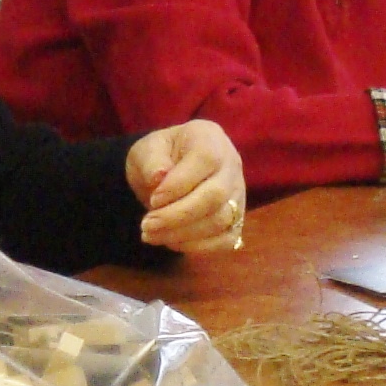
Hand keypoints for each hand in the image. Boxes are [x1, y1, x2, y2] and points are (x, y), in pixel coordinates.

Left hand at [127, 120, 247, 251]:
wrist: (168, 171)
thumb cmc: (160, 156)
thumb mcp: (147, 150)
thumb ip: (151, 161)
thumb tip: (159, 177)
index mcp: (210, 138)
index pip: (205, 160)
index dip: (178, 185)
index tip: (153, 199)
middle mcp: (232, 165)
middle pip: (216, 196)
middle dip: (178, 215)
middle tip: (147, 225)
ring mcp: (238, 194)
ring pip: (221, 221)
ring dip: (183, 234)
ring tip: (151, 234)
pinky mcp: (237, 220)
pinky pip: (226, 240)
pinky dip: (197, 247)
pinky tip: (171, 241)